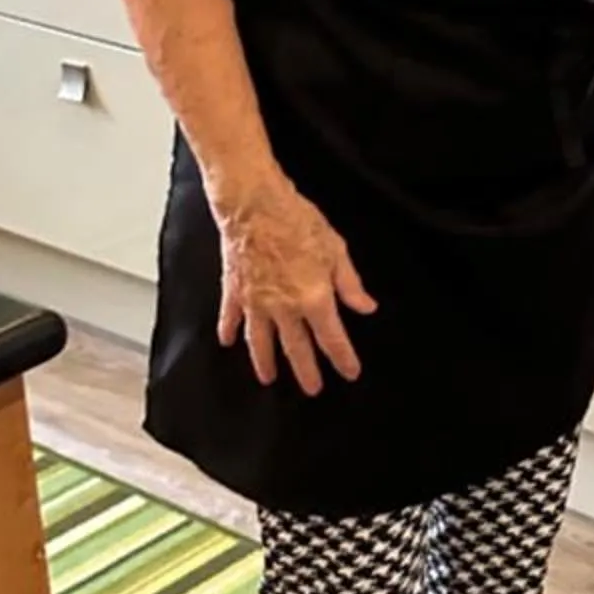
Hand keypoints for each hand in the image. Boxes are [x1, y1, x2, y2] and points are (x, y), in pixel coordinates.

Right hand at [212, 169, 376, 394]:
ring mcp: (256, 302)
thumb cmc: (297, 221)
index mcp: (314, 298)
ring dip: (265, 362)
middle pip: (297, 349)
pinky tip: (227, 342)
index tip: (350, 372)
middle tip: (312, 389)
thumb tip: (365, 307)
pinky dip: (229, 331)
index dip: (343, 359)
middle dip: (306, 372)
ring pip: (260, 342)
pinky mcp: (235, 290)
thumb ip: (350, 283)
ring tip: (268, 379)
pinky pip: (231, 317)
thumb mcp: (336, 249)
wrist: (254, 204)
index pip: (332, 338)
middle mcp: (284, 308)